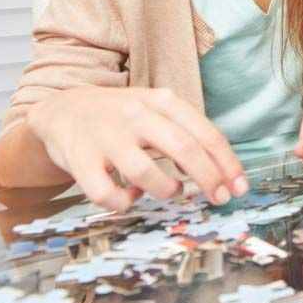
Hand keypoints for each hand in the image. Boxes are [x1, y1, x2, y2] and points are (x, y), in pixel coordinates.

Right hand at [26, 86, 246, 211]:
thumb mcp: (157, 110)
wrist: (63, 109)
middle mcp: (136, 115)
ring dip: (166, 190)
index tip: (239, 186)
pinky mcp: (80, 159)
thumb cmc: (121, 116)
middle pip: (184, 149)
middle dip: (209, 179)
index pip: (205, 134)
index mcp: (162, 101)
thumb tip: (222, 169)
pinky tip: (129, 195)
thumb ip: (187, 133)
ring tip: (171, 190)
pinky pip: (106, 193)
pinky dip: (123, 201)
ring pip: (146, 173)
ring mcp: (107, 136)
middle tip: (220, 198)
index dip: (227, 163)